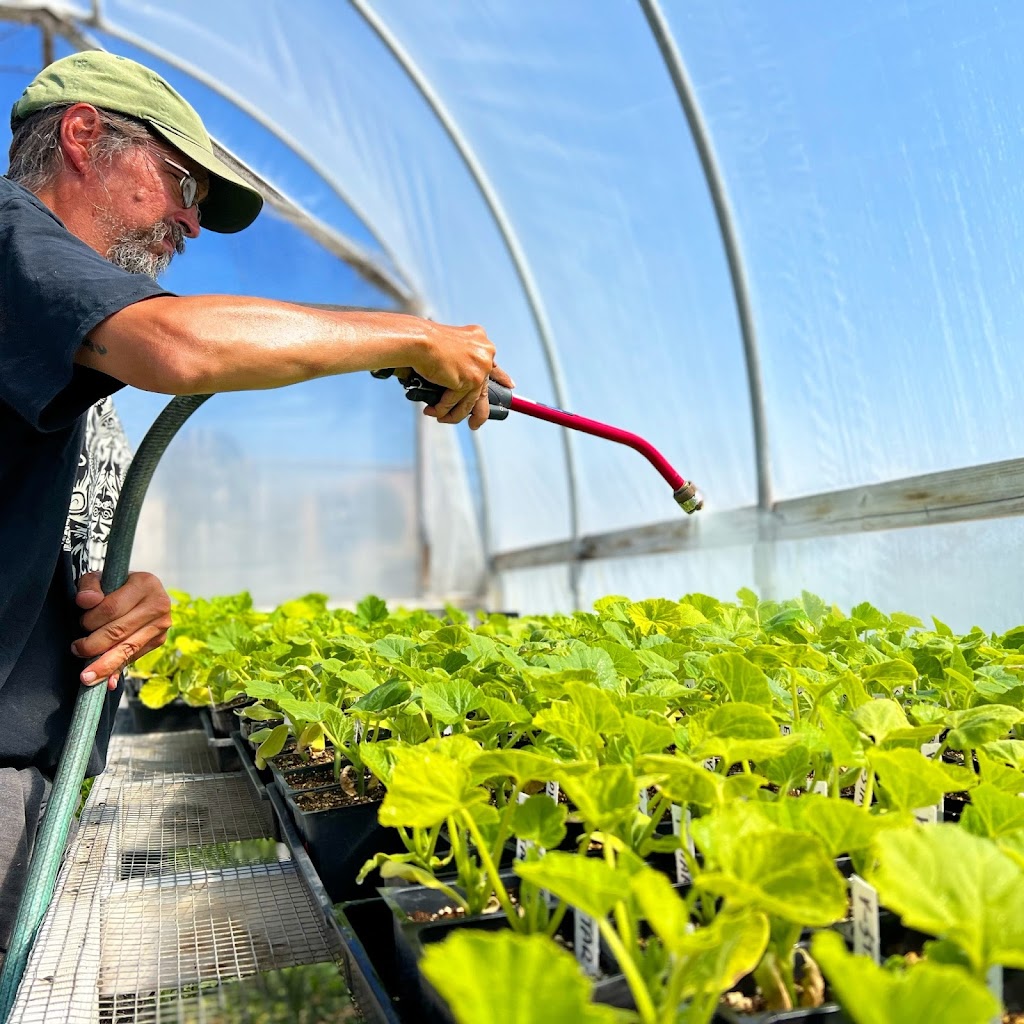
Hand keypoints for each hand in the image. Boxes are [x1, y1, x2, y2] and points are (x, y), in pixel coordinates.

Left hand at [72, 571, 172, 688]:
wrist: (142, 593)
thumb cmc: (117, 586)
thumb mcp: (101, 579)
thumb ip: (89, 586)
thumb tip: (86, 601)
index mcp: (145, 584)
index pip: (112, 608)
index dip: (91, 620)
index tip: (80, 625)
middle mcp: (159, 605)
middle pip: (120, 631)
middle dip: (94, 645)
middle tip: (77, 651)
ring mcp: (162, 625)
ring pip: (128, 648)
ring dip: (105, 665)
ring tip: (87, 677)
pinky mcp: (160, 640)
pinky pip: (134, 657)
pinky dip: (118, 669)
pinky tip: (108, 680)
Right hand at [412, 323, 513, 429]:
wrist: (417, 339)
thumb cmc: (424, 340)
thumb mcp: (449, 345)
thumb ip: (460, 359)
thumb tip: (459, 382)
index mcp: (480, 342)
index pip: (494, 365)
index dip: (502, 378)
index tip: (510, 386)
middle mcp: (484, 354)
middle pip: (484, 390)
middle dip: (478, 413)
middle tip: (474, 424)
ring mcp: (479, 368)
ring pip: (470, 402)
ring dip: (453, 414)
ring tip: (440, 417)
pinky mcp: (469, 381)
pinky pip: (455, 403)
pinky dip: (442, 409)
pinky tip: (433, 410)